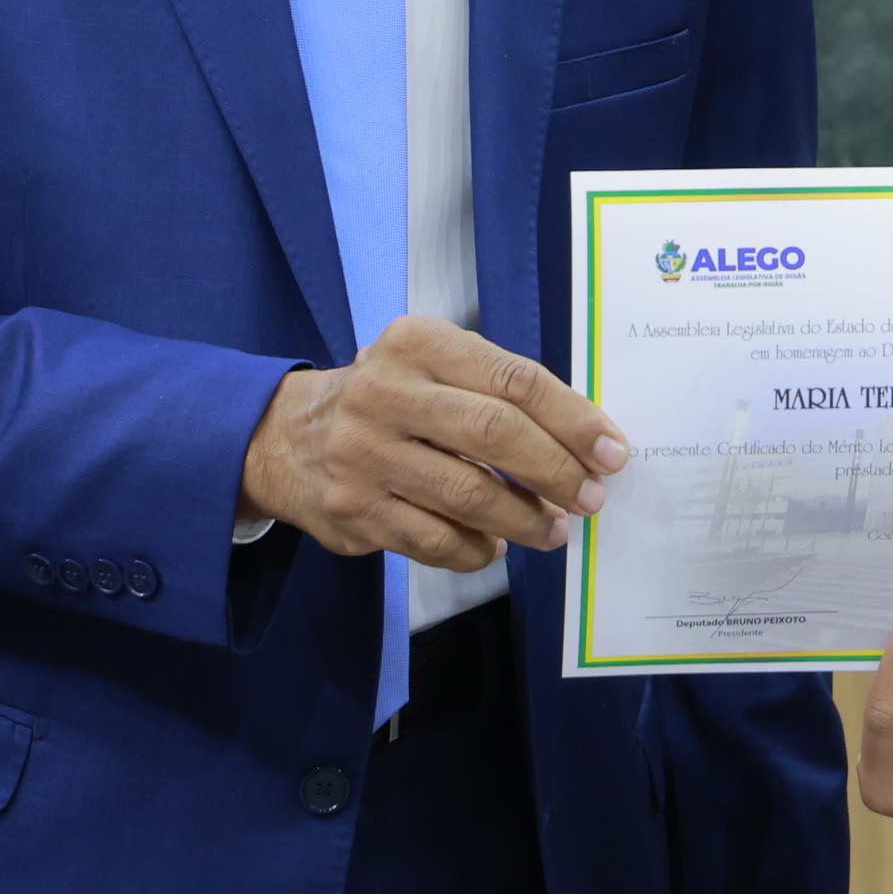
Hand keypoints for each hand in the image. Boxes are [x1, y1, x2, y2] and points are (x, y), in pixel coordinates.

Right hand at [238, 317, 629, 569]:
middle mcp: (385, 393)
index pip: (513, 380)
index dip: (573, 419)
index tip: (610, 451)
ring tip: (552, 530)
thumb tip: (583, 443)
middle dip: (557, 471)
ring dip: (525, 519)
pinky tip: (496, 546)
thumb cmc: (387, 399)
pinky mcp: (353, 510)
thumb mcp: (431, 366)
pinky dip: (477, 549)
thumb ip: (496, 391)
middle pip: (494, 434)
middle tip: (591, 497)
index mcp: (416, 345)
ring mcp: (364, 454)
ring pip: (468, 495)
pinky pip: (434, 540)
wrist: (282, 436)